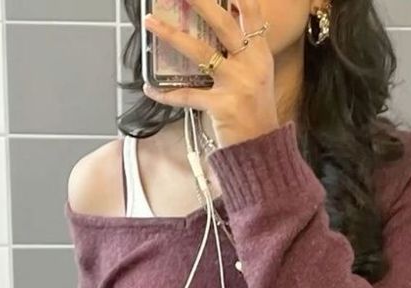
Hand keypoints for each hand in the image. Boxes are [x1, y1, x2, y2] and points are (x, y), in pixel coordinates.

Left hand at [142, 0, 278, 147]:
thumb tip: (225, 21)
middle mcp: (251, 65)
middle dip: (201, 2)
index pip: (251, 13)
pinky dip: (166, 94)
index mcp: (260, 55)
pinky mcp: (222, 106)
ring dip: (171, 35)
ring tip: (150, 22)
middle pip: (224, 24)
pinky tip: (151, 89)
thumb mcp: (257, 77)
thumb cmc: (255, 113)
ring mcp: (237, 85)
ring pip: (200, 53)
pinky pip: (187, 96)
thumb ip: (244, 51)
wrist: (261, 150)